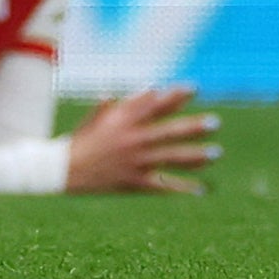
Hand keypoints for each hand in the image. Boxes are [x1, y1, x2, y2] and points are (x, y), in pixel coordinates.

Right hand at [65, 86, 220, 192]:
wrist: (63, 170)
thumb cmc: (79, 141)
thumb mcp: (96, 119)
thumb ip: (122, 105)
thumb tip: (146, 90)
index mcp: (122, 121)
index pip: (154, 105)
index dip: (174, 96)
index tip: (194, 88)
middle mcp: (132, 139)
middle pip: (169, 131)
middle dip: (194, 126)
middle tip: (215, 122)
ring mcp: (135, 161)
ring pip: (172, 157)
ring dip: (196, 156)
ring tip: (215, 153)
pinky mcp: (135, 182)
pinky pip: (164, 185)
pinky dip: (183, 188)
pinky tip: (201, 189)